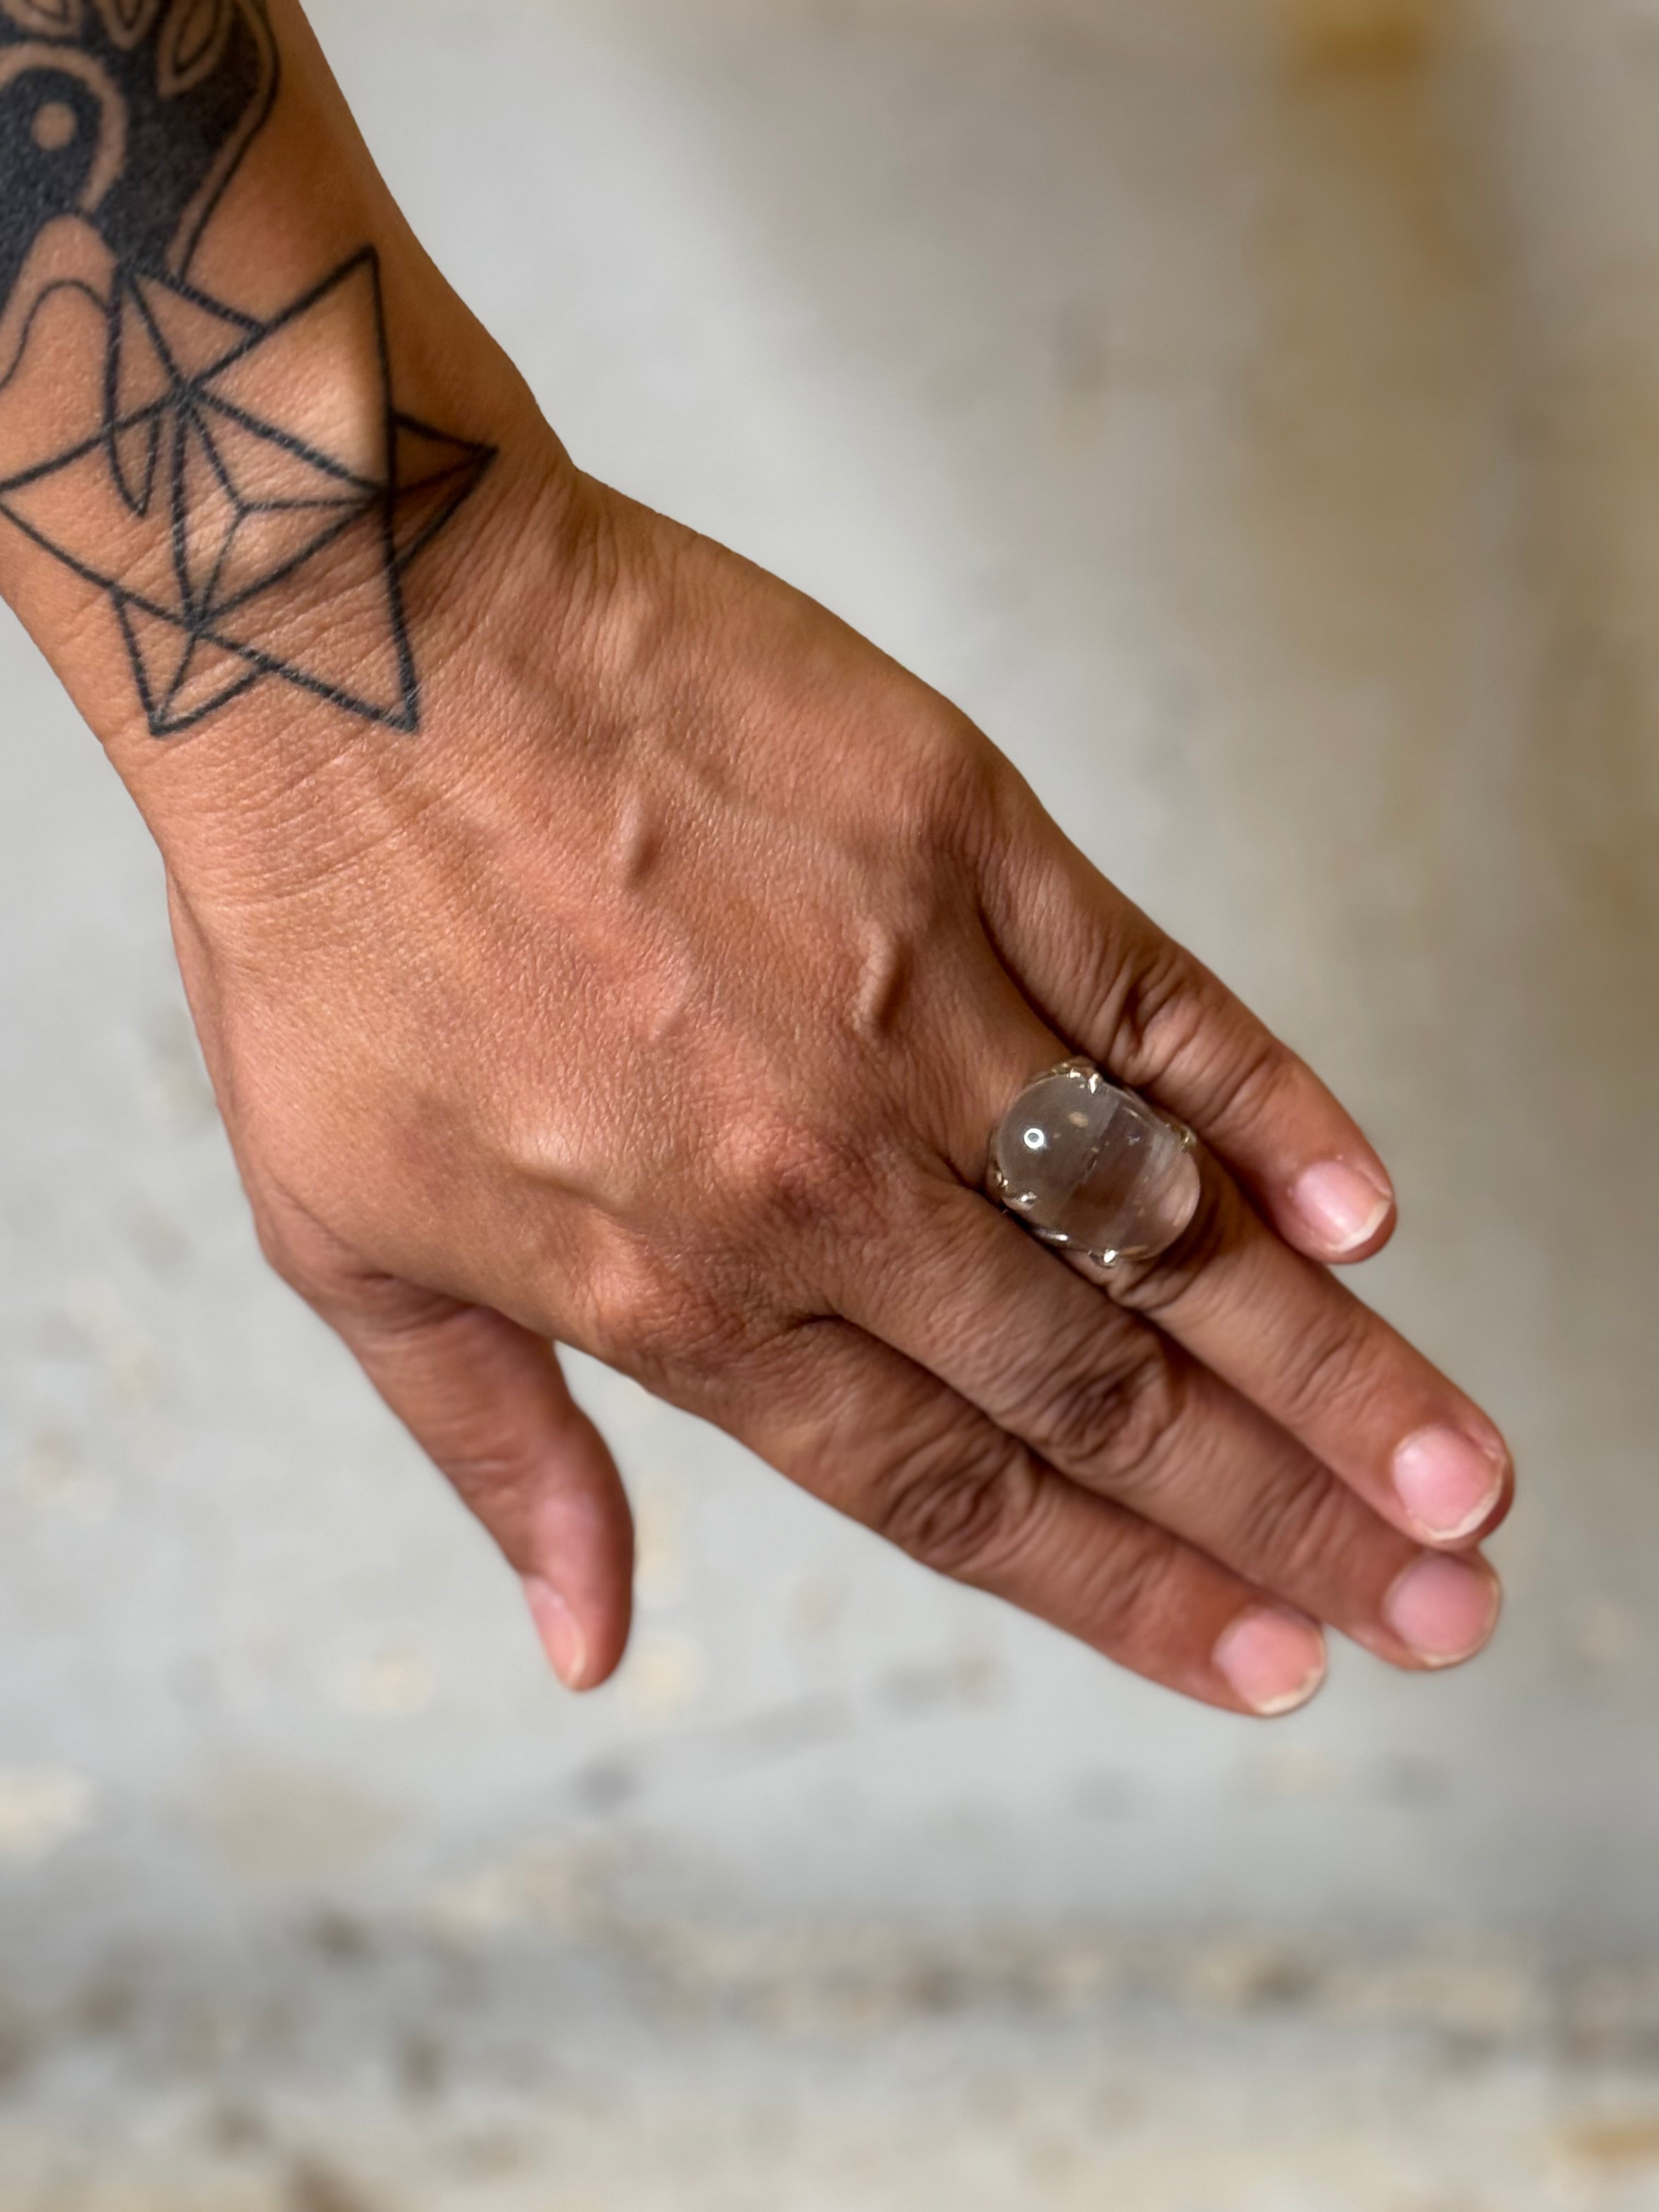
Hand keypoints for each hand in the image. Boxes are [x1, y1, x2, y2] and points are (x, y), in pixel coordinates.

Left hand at [151, 454, 1510, 1712]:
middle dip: (1287, 1519)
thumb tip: (585, 1645)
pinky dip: (1273, 1108)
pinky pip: (1156, 1001)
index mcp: (680, 1289)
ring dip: (1333, 1364)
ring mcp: (911, 1000)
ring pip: (1160, 1226)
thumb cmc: (330, 938)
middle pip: (1095, 1388)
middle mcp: (825, 1174)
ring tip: (1465, 1477)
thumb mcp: (347, 1242)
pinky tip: (1372, 1215)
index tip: (1272, 1663)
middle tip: (1440, 1612)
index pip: (952, 1492)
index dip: (1128, 1597)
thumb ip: (500, 1449)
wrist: (350, 639)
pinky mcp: (966, 840)